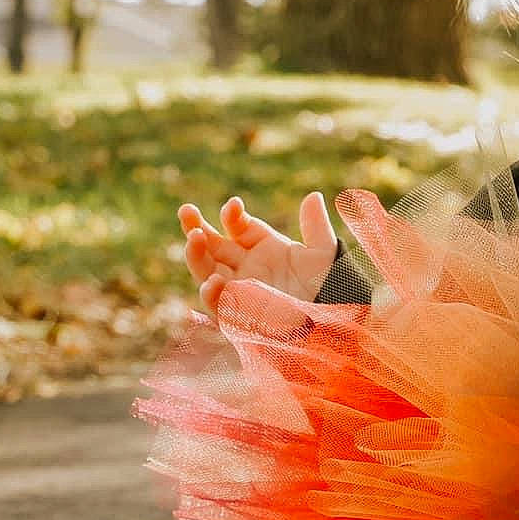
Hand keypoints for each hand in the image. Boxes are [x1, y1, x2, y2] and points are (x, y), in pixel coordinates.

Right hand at [180, 192, 339, 315]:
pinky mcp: (238, 314)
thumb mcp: (325, 254)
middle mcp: (246, 266)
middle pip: (212, 245)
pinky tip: (212, 281)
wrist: (333, 323)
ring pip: (207, 270)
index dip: (233, 215)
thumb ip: (316, 226)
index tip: (235, 206)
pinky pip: (218, 304)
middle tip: (186, 210)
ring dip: (196, 255)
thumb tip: (313, 196)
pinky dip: (212, 294)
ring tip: (194, 237)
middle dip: (196, 227)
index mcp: (264, 246)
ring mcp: (239, 289)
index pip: (238, 225)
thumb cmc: (329, 287)